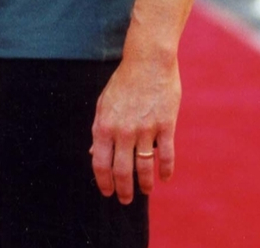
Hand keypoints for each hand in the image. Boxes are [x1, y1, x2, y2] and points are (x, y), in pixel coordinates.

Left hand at [90, 54, 180, 204]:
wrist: (148, 60)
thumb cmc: (124, 82)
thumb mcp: (104, 103)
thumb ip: (100, 129)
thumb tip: (92, 152)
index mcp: (104, 125)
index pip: (100, 163)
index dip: (103, 182)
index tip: (107, 192)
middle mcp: (123, 131)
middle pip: (122, 171)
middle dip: (123, 190)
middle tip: (125, 199)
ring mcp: (145, 129)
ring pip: (144, 167)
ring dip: (144, 184)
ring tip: (145, 191)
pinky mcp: (166, 126)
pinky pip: (167, 156)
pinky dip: (165, 171)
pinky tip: (164, 178)